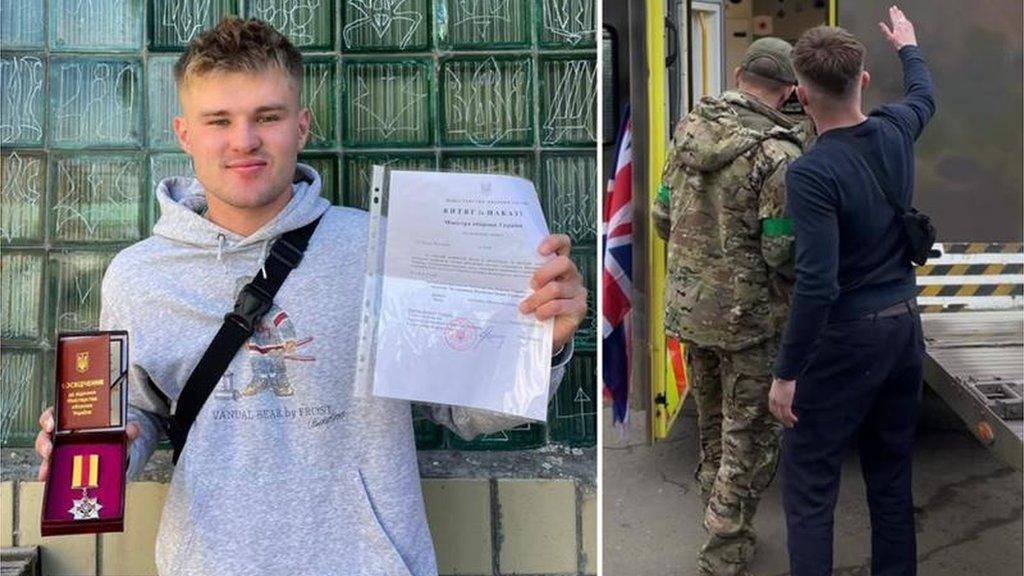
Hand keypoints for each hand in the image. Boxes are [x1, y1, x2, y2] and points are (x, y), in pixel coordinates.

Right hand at [36, 406, 140, 480]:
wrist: (117, 449)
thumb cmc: (112, 434)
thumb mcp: (121, 429)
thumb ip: (128, 429)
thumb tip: (131, 430)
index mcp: (74, 420)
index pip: (55, 414)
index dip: (49, 418)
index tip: (50, 424)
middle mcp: (64, 433)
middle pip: (46, 435)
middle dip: (44, 442)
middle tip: (49, 450)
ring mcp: (62, 449)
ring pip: (46, 453)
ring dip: (44, 461)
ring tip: (47, 469)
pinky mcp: (63, 464)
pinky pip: (52, 468)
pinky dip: (49, 474)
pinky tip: (48, 478)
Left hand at [519, 234, 587, 350]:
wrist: (544, 335)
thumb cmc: (534, 308)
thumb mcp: (527, 289)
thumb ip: (523, 278)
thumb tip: (498, 273)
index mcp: (558, 265)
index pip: (563, 244)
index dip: (554, 242)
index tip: (539, 251)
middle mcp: (571, 275)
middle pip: (563, 263)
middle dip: (543, 273)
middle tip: (530, 284)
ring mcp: (577, 291)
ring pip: (556, 288)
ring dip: (536, 298)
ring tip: (524, 308)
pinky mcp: (579, 307)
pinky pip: (559, 305)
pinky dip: (545, 310)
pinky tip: (538, 315)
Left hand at [769, 377, 798, 427]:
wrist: (783, 376)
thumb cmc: (782, 377)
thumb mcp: (779, 385)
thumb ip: (780, 390)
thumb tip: (783, 388)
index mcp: (771, 397)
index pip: (772, 409)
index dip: (776, 414)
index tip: (781, 417)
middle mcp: (774, 401)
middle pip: (777, 414)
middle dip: (782, 420)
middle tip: (787, 424)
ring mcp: (779, 403)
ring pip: (782, 416)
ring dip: (787, 421)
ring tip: (791, 425)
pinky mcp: (785, 403)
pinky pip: (788, 414)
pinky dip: (791, 418)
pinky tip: (795, 420)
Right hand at [879, 5, 916, 49]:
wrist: (909, 48)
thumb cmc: (899, 44)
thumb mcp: (889, 37)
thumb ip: (885, 29)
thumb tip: (881, 24)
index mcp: (897, 26)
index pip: (894, 17)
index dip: (892, 13)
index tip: (891, 9)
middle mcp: (903, 25)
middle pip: (899, 16)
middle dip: (896, 11)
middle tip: (895, 7)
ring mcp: (908, 26)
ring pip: (904, 18)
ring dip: (901, 14)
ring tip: (899, 11)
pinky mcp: (911, 29)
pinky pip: (908, 22)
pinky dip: (906, 19)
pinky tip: (905, 19)